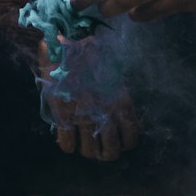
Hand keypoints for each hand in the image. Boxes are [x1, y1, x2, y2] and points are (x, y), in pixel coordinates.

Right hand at [37, 39, 140, 160]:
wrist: (68, 42)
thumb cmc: (92, 54)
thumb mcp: (113, 75)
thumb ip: (117, 98)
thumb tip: (120, 117)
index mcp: (121, 103)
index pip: (131, 138)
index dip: (124, 144)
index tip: (118, 141)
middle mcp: (106, 114)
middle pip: (111, 152)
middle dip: (105, 153)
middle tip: (98, 147)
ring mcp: (84, 117)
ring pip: (89, 152)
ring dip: (86, 150)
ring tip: (82, 142)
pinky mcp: (64, 116)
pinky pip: (67, 145)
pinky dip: (67, 145)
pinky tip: (66, 139)